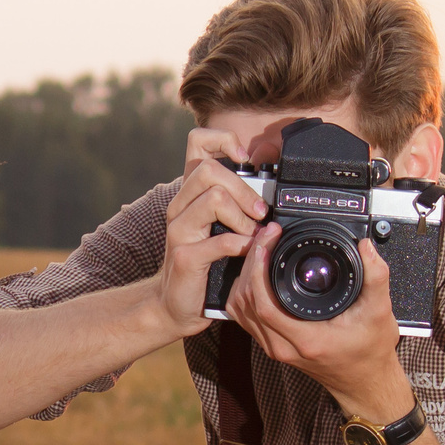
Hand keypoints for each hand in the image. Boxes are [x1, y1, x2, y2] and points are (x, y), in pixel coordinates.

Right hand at [151, 128, 269, 336]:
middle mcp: (180, 206)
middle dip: (244, 189)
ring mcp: (179, 231)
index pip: (198, 143)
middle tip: (260, 213)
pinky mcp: (185, 256)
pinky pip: (219, 241)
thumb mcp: (219, 225)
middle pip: (210, 170)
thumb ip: (236, 200)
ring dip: (243, 217)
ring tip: (252, 234)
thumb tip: (269, 175)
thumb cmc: (203, 263)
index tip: (245, 160)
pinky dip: (241, 245)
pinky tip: (245, 252)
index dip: (224, 140)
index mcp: (190, 193)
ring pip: (213, 198)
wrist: (175, 303)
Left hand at [224, 228, 413, 421]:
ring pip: (240, 310)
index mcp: (306, 339)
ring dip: (244, 277)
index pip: (263, 305)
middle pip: (246, 303)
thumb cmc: (370, 351)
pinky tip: (258, 273)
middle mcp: (283, 346)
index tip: (266, 243)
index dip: (257, 270)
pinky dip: (246, 292)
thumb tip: (366, 247)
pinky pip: (245, 317)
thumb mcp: (380, 311)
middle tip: (265, 238)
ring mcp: (274, 347)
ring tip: (261, 250)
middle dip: (250, 264)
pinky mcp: (272, 344)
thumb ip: (376, 276)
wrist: (364, 380)